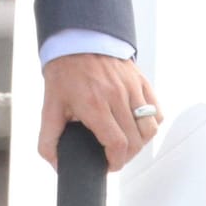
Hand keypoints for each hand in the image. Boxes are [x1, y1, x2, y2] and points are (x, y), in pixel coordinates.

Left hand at [38, 53, 160, 172]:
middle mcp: (117, 97)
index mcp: (94, 105)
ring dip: (141, 142)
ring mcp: (131, 88)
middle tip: (114, 156)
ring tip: (126, 143)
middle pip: (135, 141)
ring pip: (150, 128)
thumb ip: (49, 138)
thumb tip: (55, 163)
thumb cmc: (63, 72)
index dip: (116, 162)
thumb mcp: (49, 106)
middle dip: (126, 156)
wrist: (75, 40)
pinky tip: (136, 126)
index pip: (118, 144)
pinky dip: (150, 124)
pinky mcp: (141, 81)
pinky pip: (156, 111)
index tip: (109, 165)